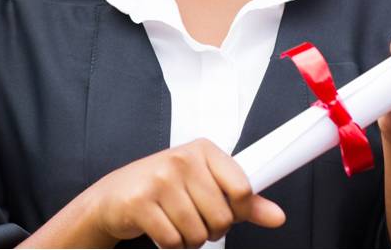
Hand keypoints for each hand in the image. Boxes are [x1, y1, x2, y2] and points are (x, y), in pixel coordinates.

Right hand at [84, 138, 284, 247]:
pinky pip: (173, 241)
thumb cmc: (162, 187)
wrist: (114, 196)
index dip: (238, 209)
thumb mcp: (205, 186)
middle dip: (210, 228)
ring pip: (198, 233)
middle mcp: (181, 159)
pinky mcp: (141, 202)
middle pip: (221, 217)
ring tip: (176, 222)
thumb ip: (243, 202)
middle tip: (194, 217)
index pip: (242, 188)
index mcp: (203, 150)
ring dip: (189, 239)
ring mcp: (160, 179)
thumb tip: (276, 216)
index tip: (227, 208)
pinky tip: (162, 228)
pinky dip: (171, 245)